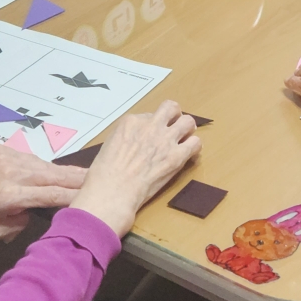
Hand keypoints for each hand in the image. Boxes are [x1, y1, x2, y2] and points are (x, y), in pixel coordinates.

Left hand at [0, 143, 86, 243]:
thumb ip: (16, 225)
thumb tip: (33, 213)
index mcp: (8, 195)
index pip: (51, 195)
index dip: (74, 197)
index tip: (94, 200)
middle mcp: (11, 171)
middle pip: (54, 175)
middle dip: (78, 179)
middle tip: (103, 180)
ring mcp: (7, 156)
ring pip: (45, 165)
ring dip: (63, 172)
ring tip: (84, 177)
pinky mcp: (2, 148)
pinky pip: (31, 159)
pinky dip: (43, 167)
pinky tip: (54, 174)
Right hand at [74, 102, 200, 235]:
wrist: (112, 191)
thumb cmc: (105, 175)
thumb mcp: (109, 145)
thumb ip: (125, 138)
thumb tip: (133, 143)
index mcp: (131, 122)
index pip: (150, 115)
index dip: (154, 125)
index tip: (153, 135)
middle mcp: (150, 126)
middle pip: (171, 108)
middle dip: (175, 117)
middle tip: (174, 129)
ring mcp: (164, 140)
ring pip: (188, 122)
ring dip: (188, 130)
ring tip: (185, 140)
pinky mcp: (176, 156)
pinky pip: (195, 143)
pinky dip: (194, 148)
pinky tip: (189, 156)